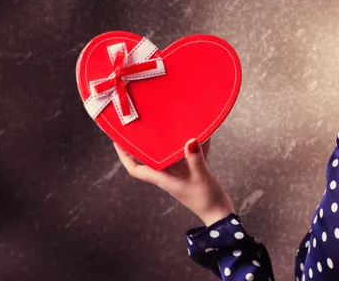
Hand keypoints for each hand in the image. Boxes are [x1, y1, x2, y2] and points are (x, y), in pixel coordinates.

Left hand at [113, 136, 235, 226]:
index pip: (136, 169)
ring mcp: (179, 174)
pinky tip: (199, 133)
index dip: (125, 156)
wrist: (219, 213)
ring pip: (167, 156)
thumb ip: (195, 158)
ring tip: (164, 125)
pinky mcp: (192, 171)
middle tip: (139, 126)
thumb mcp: (200, 176)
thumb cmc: (206, 199)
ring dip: (166, 142)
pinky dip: (191, 145)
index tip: (118, 141)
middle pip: (149, 159)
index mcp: (163, 179)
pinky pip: (187, 155)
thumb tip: (191, 140)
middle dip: (143, 144)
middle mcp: (168, 175)